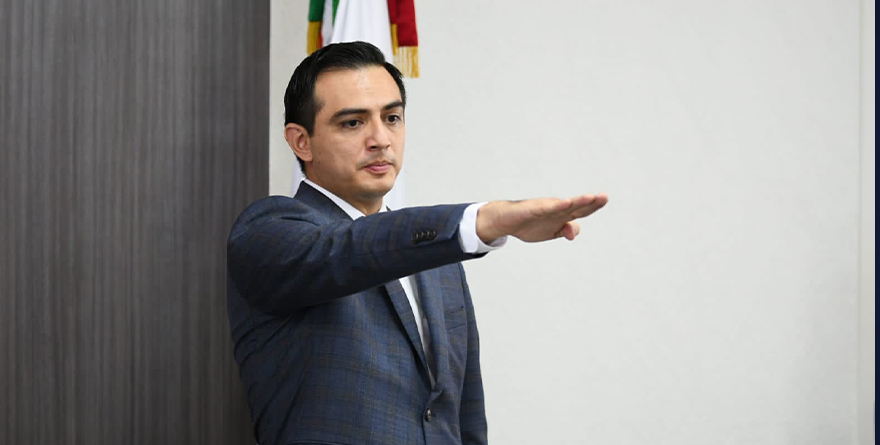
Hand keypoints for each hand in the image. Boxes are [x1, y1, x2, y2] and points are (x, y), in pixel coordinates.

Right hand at [475, 194, 607, 242]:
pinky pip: (547, 208)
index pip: (581, 210)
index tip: (604, 199)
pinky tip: (565, 203)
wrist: (507, 221)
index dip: (593, 205)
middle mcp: (556, 208)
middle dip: (590, 202)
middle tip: (604, 197)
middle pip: (576, 205)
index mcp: (562, 214)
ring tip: (590, 198)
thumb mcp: (551, 232)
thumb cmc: (530, 224)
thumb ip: (565, 231)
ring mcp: (545, 208)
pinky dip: (556, 206)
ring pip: (564, 205)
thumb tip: (574, 232)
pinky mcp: (534, 209)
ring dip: (577, 202)